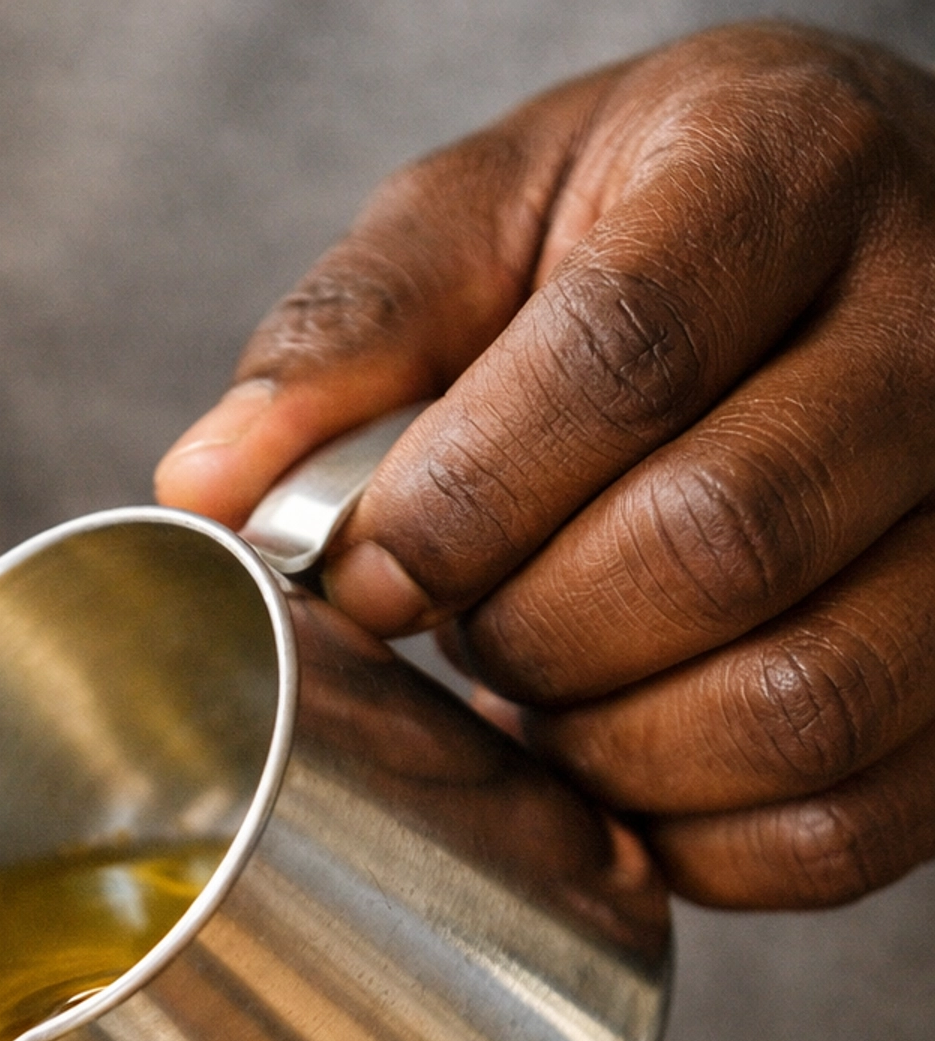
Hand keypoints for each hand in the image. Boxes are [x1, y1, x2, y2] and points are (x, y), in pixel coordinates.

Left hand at [157, 24, 934, 908]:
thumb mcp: (499, 211)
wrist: (864, 246)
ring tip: (548, 696)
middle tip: (472, 626)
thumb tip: (204, 488)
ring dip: (614, 753)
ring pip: (803, 703)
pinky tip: (630, 775)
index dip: (466, 500)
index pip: (626, 357)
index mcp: (785, 168)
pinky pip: (849, 822)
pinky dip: (701, 845)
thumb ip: (356, 330)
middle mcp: (933, 333)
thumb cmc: (662, 228)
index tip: (374, 571)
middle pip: (718, 544)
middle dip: (534, 633)